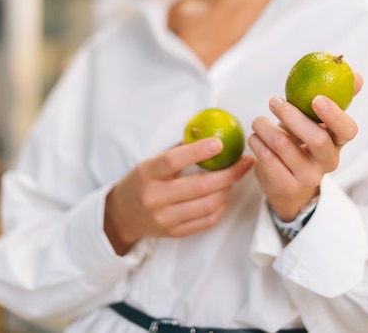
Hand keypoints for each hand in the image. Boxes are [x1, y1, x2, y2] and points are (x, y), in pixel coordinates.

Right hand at [104, 138, 253, 254]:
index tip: (219, 144)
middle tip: (245, 162)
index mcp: (147, 173)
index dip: (197, 152)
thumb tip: (208, 133)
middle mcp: (155, 197)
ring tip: (235, 177)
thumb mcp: (150, 162)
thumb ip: (176, 151)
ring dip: (227, 190)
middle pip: (199, 187)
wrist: (122, 215)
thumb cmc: (141, 182)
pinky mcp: (174, 233)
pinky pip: (206, 221)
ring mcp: (165, 218)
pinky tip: (225, 195)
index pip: (173, 161)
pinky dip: (221, 207)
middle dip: (228, 174)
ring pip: (207, 205)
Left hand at [248, 73, 362, 220]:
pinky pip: (267, 160)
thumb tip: (357, 75)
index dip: (334, 115)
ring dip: (265, 127)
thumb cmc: (301, 142)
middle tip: (274, 101)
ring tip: (257, 120)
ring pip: (284, 146)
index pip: (348, 130)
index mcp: (338, 142)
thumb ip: (334, 99)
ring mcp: (308, 177)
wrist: (286, 183)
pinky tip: (254, 137)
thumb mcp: (316, 122)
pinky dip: (257, 143)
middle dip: (292, 116)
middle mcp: (328, 162)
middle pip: (316, 139)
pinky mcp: (286, 186)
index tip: (316, 98)